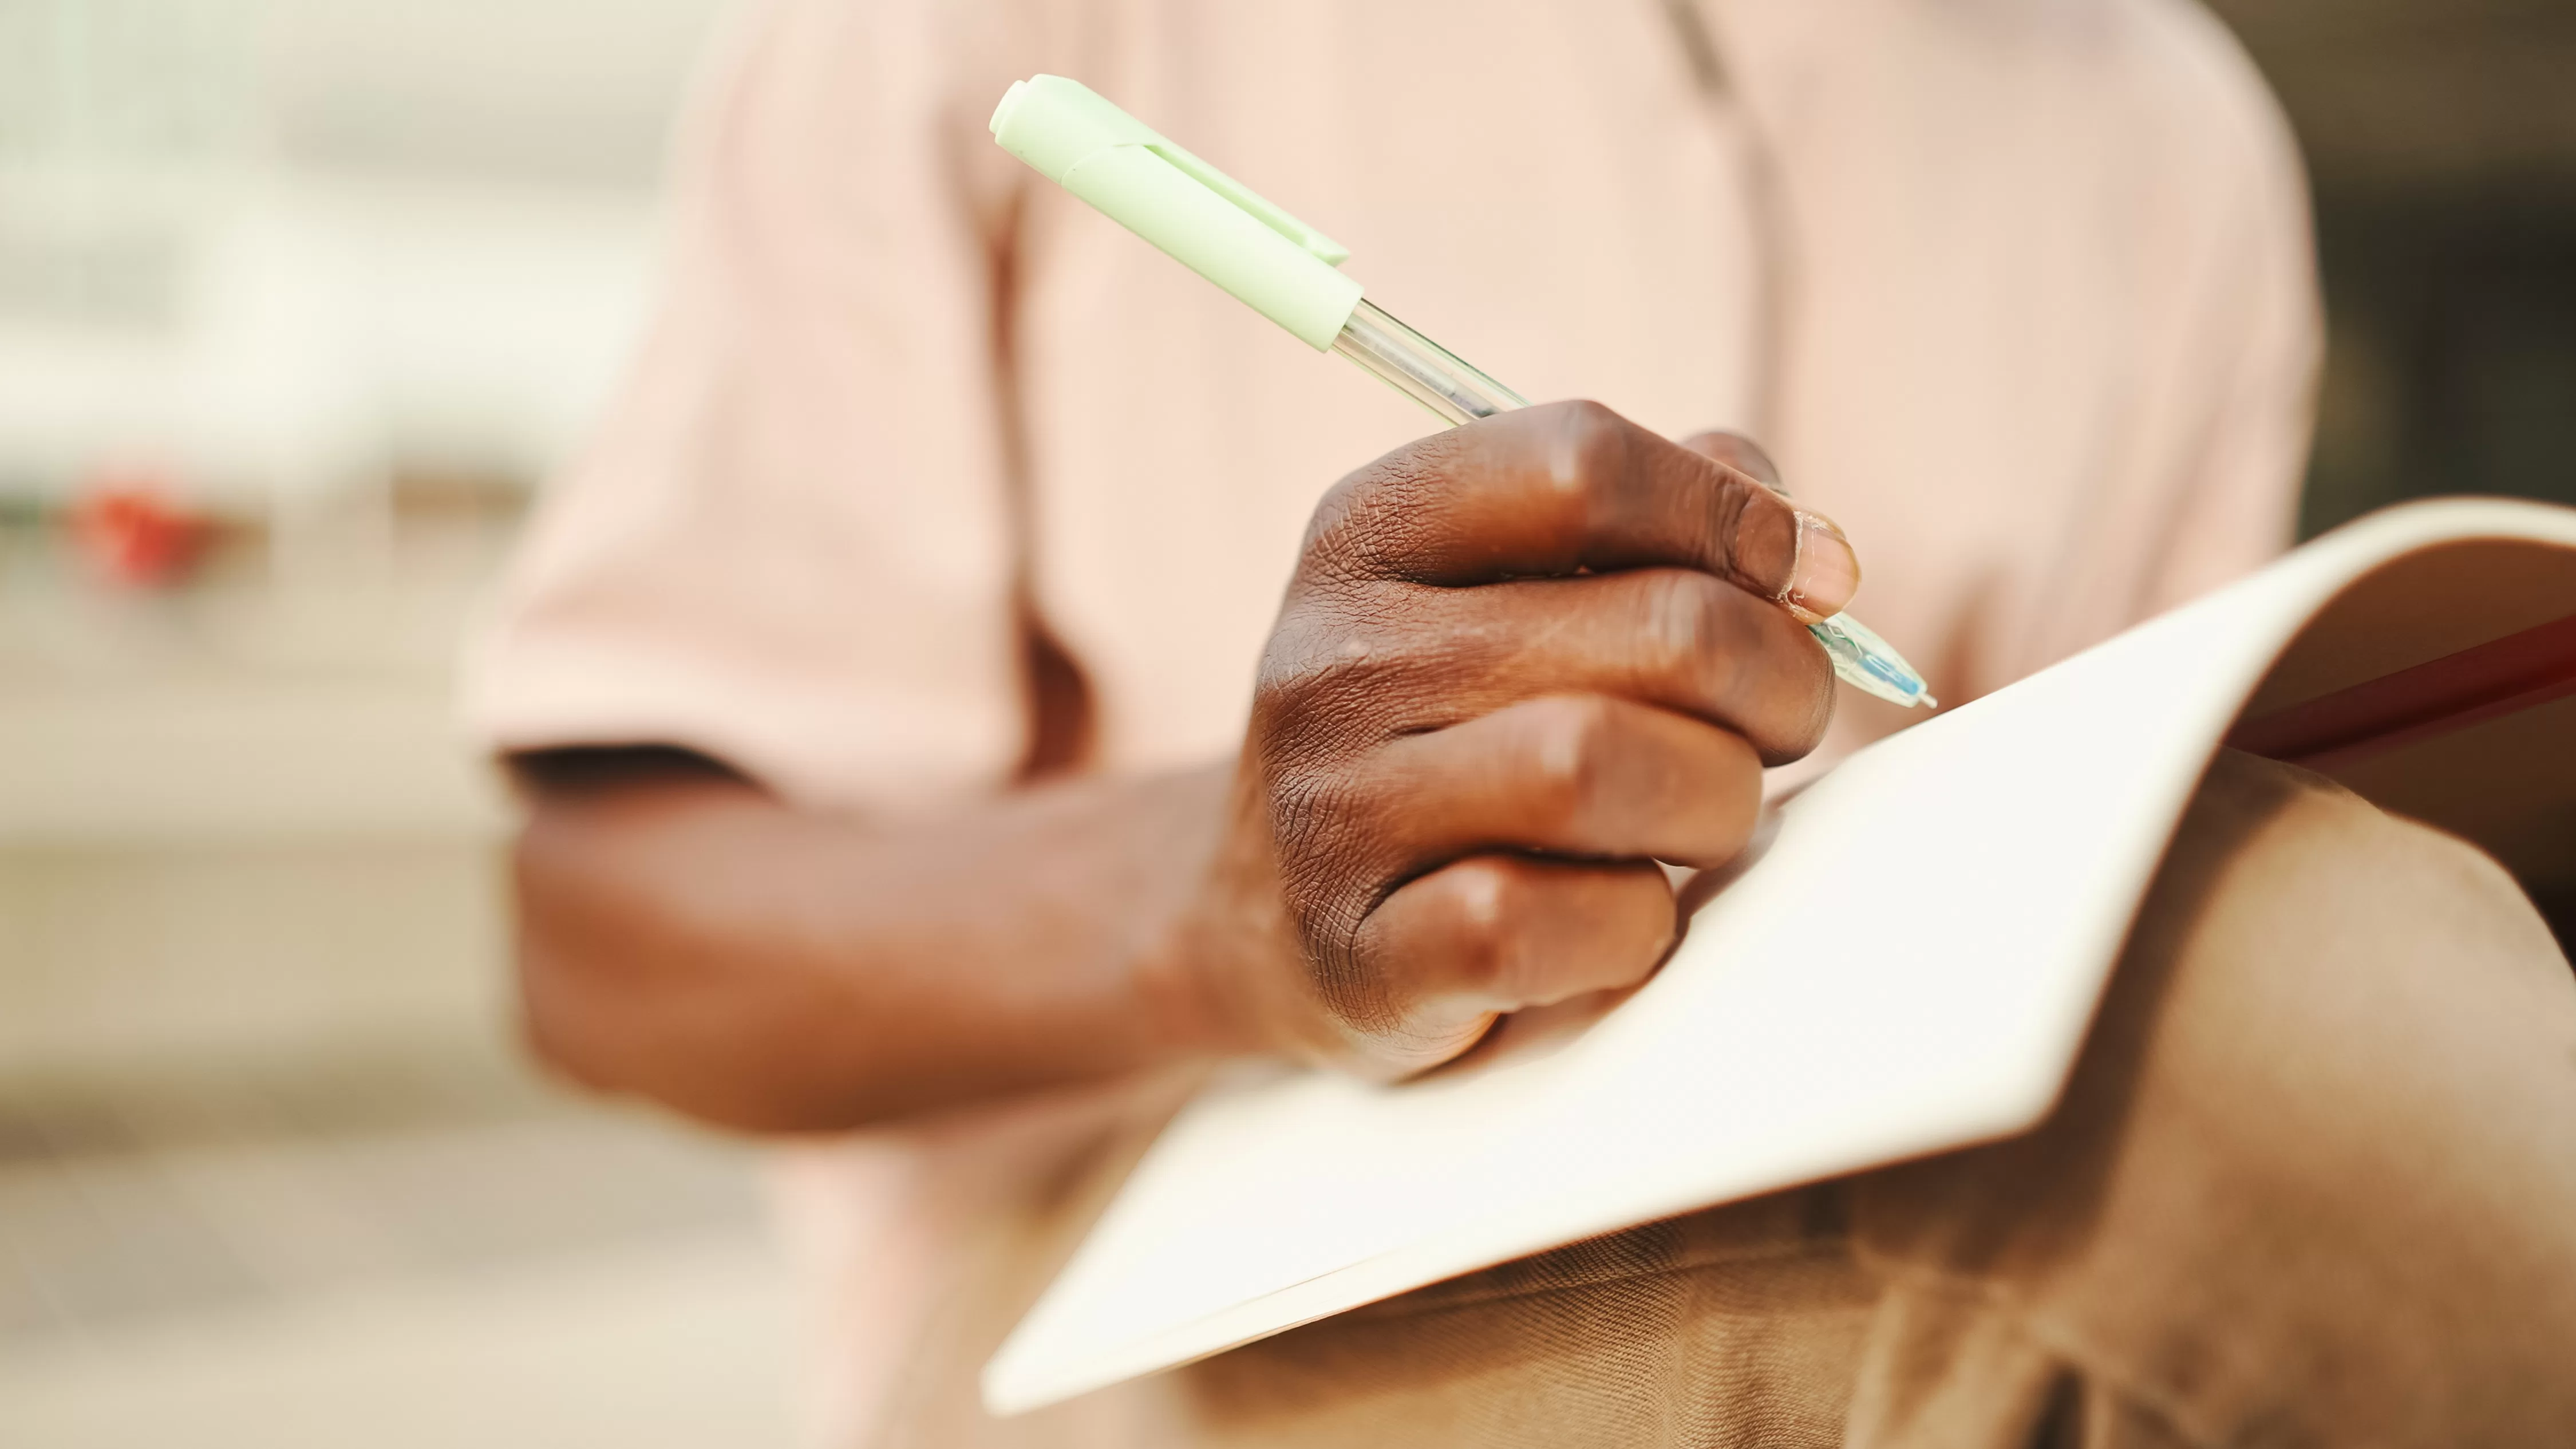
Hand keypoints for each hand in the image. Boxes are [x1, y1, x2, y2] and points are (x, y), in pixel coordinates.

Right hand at [1178, 401, 1857, 1076]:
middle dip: (1776, 681)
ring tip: (1706, 814)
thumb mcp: (1504, 593)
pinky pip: (1556, 922)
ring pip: (1605, 767)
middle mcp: (1335, 657)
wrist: (1269, 926)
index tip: (1797, 579)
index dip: (1734, 516)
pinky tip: (1624, 912)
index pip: (1585, 462)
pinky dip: (1635, 924)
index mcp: (1370, 531)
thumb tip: (1816, 552)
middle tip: (1781, 725)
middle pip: (1657, 628)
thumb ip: (1656, 527)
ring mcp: (1336, 810)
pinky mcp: (1363, 957)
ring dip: (1716, 800)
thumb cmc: (1447, 738)